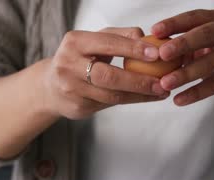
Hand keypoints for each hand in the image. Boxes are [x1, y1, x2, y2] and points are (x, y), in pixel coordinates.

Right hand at [41, 27, 168, 119]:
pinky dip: (130, 101)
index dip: (133, 49)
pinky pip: (109, 105)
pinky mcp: (76, 107)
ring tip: (160, 91)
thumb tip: (148, 38)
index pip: (108, 44)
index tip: (156, 54)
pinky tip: (146, 97)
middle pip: (108, 75)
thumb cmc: (79, 59)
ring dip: (140, 95)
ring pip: (111, 95)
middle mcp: (68, 66)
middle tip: (162, 82)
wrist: (51, 87)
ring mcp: (71, 89)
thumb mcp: (93, 41)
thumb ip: (119, 36)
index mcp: (74, 42)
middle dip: (139, 80)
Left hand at [151, 8, 213, 106]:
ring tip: (164, 84)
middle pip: (205, 35)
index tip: (153, 31)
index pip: (195, 17)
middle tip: (160, 54)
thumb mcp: (209, 48)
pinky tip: (179, 100)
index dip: (174, 23)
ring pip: (210, 63)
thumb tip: (152, 51)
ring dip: (185, 74)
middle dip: (181, 44)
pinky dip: (196, 93)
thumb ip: (188, 47)